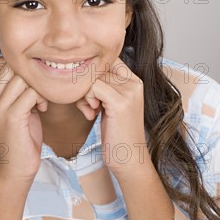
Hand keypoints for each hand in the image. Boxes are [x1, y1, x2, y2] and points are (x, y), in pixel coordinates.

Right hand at [0, 57, 48, 186]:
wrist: (16, 168)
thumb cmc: (21, 139)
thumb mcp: (18, 111)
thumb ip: (18, 92)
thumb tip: (28, 72)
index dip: (17, 67)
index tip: (30, 82)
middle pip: (11, 67)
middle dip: (31, 75)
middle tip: (40, 92)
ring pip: (22, 78)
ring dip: (38, 86)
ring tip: (41, 102)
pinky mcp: (12, 117)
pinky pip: (30, 93)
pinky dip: (42, 98)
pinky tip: (42, 109)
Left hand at [75, 57, 149, 176]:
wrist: (130, 159)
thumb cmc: (118, 134)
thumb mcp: (112, 105)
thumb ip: (105, 87)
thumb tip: (84, 71)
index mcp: (134, 81)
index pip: (108, 60)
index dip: (93, 74)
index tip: (89, 93)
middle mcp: (134, 82)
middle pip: (98, 67)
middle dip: (86, 85)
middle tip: (86, 105)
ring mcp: (129, 91)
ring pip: (94, 76)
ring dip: (84, 94)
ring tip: (89, 111)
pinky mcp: (120, 102)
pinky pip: (93, 87)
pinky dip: (86, 99)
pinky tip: (91, 113)